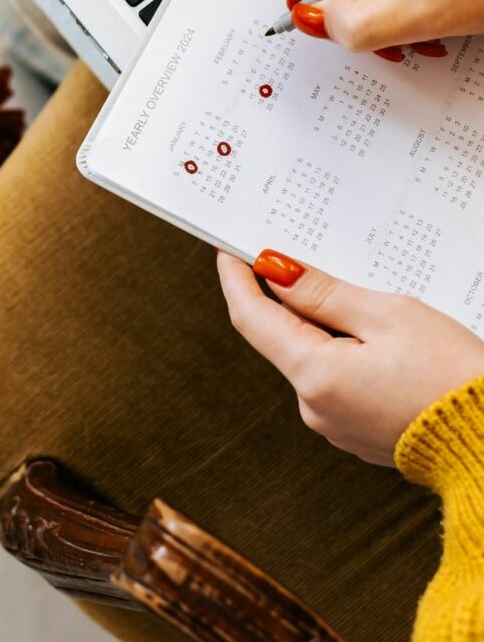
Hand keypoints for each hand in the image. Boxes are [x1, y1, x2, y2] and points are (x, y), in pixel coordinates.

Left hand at [217, 248, 483, 464]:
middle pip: (282, 336)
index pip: (251, 318)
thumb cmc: (453, 379)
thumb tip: (277, 273)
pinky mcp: (356, 430)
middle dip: (292, 298)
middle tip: (309, 261)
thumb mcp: (388, 317)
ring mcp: (334, 423)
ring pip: (312, 357)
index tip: (229, 251)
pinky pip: (335, 379)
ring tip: (368, 305)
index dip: (236, 279)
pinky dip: (344, 352)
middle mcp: (315, 406)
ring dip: (326, 326)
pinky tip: (379, 340)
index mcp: (314, 376)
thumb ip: (324, 294)